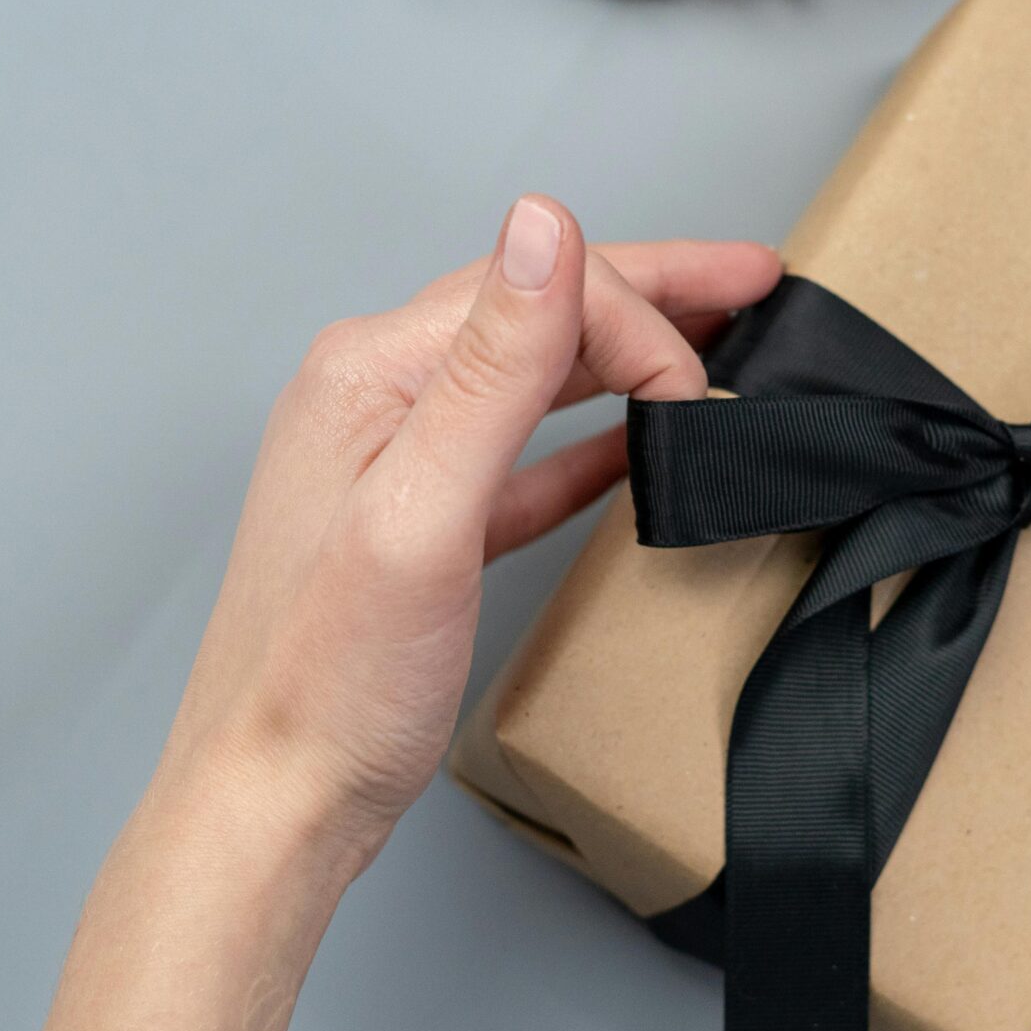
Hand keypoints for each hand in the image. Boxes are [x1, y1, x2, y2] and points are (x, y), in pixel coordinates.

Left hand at [156, 196, 780, 856]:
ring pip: (536, 376)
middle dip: (653, 292)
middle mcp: (375, 401)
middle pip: (537, 311)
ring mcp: (395, 464)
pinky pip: (521, 456)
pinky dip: (588, 438)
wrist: (275, 805)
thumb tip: (545, 226)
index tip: (704, 391)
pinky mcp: (421, 530)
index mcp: (370, 376)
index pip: (536, 290)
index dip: (639, 320)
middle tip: (755, 281)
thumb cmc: (328, 684)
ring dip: (627, 352)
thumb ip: (492, 369)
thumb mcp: (422, 514)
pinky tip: (635, 446)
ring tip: (713, 340)